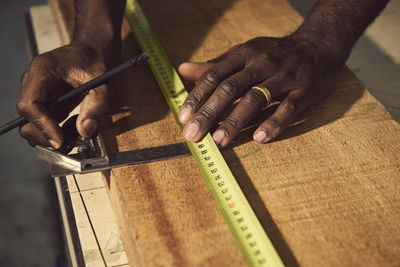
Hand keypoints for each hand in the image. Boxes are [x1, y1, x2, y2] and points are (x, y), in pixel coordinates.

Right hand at [17, 42, 110, 147]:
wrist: (92, 52)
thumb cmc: (93, 61)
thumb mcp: (102, 81)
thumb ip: (97, 105)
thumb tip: (85, 130)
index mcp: (42, 71)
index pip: (29, 105)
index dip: (42, 126)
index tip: (60, 140)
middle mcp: (33, 83)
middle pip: (26, 119)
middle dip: (44, 135)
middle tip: (68, 141)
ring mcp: (37, 94)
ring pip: (33, 125)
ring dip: (52, 135)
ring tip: (76, 130)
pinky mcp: (45, 103)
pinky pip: (45, 124)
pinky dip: (58, 131)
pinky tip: (76, 124)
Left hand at [178, 35, 340, 147]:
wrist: (318, 46)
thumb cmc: (274, 54)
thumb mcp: (244, 53)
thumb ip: (215, 65)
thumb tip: (184, 69)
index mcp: (244, 54)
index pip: (215, 75)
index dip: (198, 96)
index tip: (183, 117)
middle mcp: (262, 63)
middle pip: (231, 88)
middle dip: (209, 113)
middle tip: (193, 134)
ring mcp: (284, 76)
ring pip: (256, 98)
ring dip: (235, 121)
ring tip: (219, 141)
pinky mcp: (304, 90)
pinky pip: (288, 108)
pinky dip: (274, 123)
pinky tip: (259, 138)